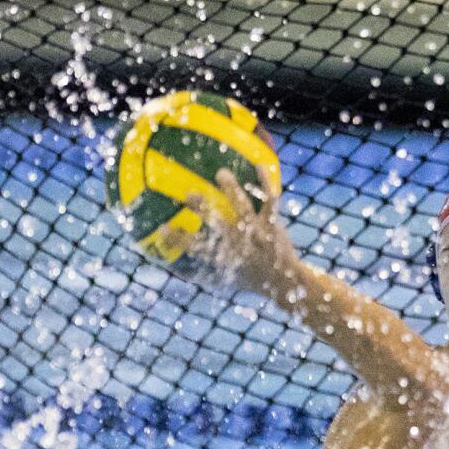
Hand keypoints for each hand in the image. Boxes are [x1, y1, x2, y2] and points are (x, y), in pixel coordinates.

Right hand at [184, 168, 300, 295]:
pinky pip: (270, 200)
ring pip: (243, 208)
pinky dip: (266, 183)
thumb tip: (177, 266)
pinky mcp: (273, 225)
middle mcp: (240, 244)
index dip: (178, 240)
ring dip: (232, 190)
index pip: (196, 249)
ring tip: (221, 173)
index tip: (161, 228)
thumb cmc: (251, 278)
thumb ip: (202, 270)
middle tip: (188, 194)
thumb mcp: (225, 279)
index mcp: (225, 257)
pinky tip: (260, 165)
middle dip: (203, 209)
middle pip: (218, 224)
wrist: (286, 283)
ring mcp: (257, 233)